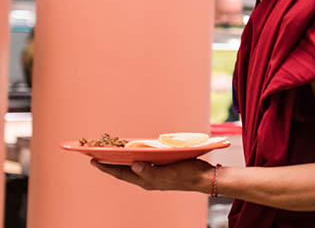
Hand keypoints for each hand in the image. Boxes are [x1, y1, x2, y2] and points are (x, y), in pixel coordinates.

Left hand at [91, 158, 213, 193]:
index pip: (121, 173)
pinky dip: (134, 157)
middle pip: (124, 171)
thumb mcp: (167, 175)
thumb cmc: (186, 176)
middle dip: (110, 164)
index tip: (92, 160)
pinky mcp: (161, 167)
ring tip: (110, 154)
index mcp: (146, 181)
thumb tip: (134, 165)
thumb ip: (150, 172)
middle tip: (96, 155)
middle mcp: (148, 178)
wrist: (203, 177)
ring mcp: (154, 173)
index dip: (106, 167)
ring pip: (132, 167)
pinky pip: (143, 162)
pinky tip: (133, 152)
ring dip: (121, 160)